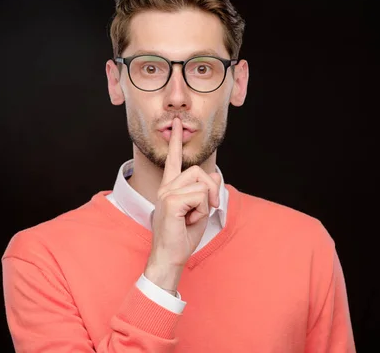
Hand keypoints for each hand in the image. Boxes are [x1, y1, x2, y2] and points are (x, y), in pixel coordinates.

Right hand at [144, 118, 220, 291]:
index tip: (177, 123)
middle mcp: (166, 187)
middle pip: (198, 171)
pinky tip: (189, 220)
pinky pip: (200, 196)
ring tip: (194, 217)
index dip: (175, 142)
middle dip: (211, 190)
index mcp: (169, 188)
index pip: (172, 160)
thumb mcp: (200, 210)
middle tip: (209, 208)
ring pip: (202, 183)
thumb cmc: (182, 237)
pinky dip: (202, 210)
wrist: (170, 257)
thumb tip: (214, 178)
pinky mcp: (170, 201)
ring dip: (206, 203)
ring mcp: (166, 193)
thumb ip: (206, 192)